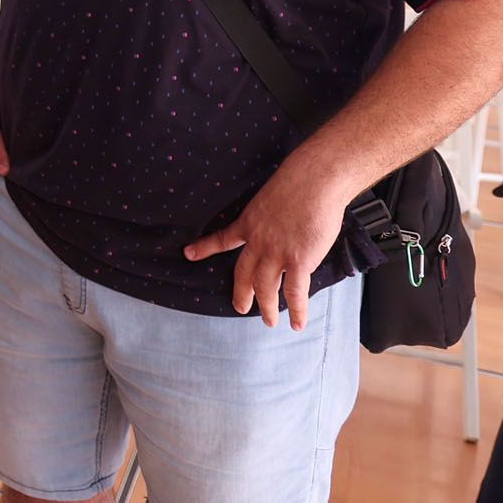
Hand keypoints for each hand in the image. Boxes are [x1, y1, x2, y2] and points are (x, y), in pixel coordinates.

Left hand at [183, 160, 351, 329]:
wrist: (314, 180)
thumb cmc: (299, 181)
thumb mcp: (272, 196)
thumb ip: (272, 215)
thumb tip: (284, 220)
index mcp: (249, 222)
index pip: (223, 238)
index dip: (205, 247)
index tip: (188, 254)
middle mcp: (258, 241)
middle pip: (243, 273)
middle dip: (241, 293)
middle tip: (239, 307)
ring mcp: (277, 253)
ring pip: (265, 288)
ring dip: (266, 307)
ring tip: (269, 322)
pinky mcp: (298, 261)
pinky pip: (294, 292)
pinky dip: (296, 310)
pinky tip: (297, 323)